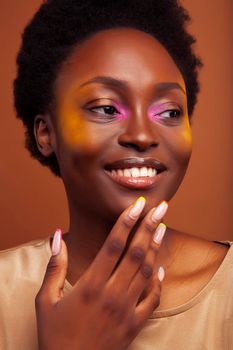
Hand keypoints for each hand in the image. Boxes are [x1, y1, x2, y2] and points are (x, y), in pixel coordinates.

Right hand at [35, 198, 167, 349]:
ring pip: (146, 272)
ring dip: (155, 248)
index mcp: (90, 285)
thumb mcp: (46, 300)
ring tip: (162, 227)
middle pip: (135, 253)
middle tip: (160, 207)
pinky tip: (160, 269)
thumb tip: (57, 235)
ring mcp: (126, 310)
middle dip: (149, 227)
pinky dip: (158, 283)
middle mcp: (112, 294)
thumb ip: (55, 266)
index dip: (126, 222)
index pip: (113, 245)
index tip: (138, 205)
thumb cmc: (55, 335)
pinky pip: (152, 300)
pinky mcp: (134, 325)